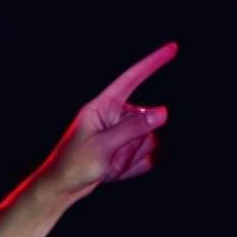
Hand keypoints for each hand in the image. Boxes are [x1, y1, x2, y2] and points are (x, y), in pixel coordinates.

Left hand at [34, 44, 174, 201]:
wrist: (63, 188)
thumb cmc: (74, 164)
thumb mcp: (103, 145)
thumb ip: (133, 128)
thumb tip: (162, 112)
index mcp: (104, 106)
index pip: (132, 79)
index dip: (153, 63)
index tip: (173, 48)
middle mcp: (115, 116)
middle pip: (147, 120)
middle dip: (136, 142)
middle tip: (110, 156)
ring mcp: (122, 134)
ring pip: (149, 140)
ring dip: (133, 156)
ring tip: (109, 164)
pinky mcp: (125, 150)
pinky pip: (145, 157)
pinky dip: (133, 167)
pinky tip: (113, 171)